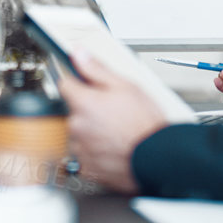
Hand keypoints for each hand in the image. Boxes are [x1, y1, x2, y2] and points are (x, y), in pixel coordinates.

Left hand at [57, 52, 168, 194]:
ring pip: (80, 133)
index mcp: (83, 103)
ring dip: (92, 131)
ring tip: (116, 131)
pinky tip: (114, 146)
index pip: (65, 84)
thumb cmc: (145, 124)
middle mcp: (77, 126)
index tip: (86, 85)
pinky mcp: (87, 168)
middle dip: (89, 109)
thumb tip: (78, 54)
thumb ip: (96, 69)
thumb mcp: (125, 86)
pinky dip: (96, 150)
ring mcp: (80, 148)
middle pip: (74, 110)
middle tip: (113, 112)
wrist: (158, 158)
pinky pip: (85, 153)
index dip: (77, 83)